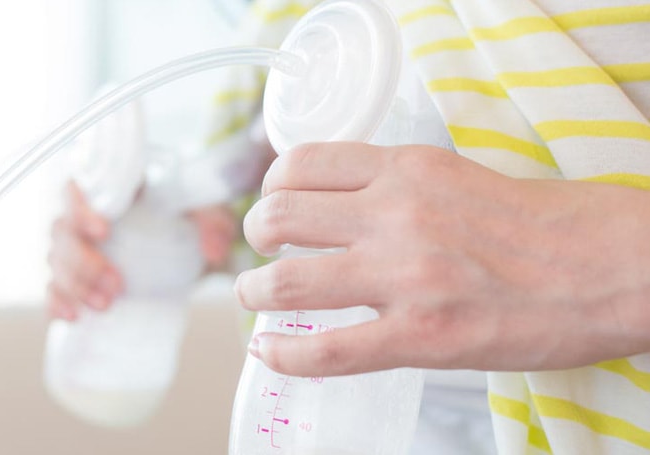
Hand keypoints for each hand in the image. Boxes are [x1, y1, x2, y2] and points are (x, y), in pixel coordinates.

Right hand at [46, 183, 239, 320]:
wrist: (181, 242)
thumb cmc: (184, 217)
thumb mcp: (204, 212)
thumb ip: (212, 221)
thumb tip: (214, 249)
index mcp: (109, 187)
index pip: (77, 186)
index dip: (81, 207)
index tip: (103, 230)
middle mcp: (83, 214)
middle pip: (62, 231)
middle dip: (83, 262)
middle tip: (116, 286)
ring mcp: (75, 246)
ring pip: (55, 260)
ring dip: (74, 285)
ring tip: (105, 305)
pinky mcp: (75, 276)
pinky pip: (52, 287)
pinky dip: (57, 302)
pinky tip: (72, 317)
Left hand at [236, 142, 649, 376]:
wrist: (617, 268)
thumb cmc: (549, 225)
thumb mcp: (461, 177)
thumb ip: (399, 187)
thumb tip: (344, 205)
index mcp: (408, 170)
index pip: (301, 164)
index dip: (272, 187)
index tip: (274, 204)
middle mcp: (395, 215)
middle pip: (279, 216)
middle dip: (257, 237)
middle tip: (263, 252)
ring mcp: (404, 277)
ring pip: (286, 280)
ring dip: (254, 291)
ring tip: (256, 297)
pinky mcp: (420, 336)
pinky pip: (324, 349)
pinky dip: (283, 354)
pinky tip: (271, 350)